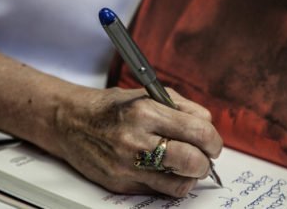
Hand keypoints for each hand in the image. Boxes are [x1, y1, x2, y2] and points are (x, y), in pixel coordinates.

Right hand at [46, 86, 222, 197]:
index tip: (212, 142)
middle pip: (193, 162)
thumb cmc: (111, 107)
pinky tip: (166, 169)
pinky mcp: (121, 184)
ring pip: (180, 184)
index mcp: (146, 112)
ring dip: (190, 175)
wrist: (72, 121)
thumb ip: (182, 107)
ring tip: (185, 163)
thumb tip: (208, 125)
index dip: (213, 139)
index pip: (198, 132)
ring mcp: (127, 166)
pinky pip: (160, 192)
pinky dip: (171, 182)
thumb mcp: (148, 94)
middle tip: (204, 155)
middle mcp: (136, 141)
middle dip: (206, 161)